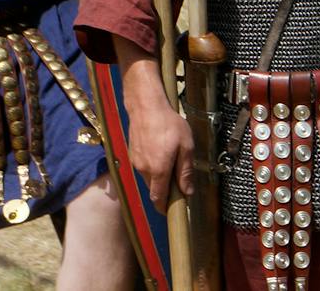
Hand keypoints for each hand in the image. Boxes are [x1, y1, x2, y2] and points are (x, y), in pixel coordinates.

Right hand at [125, 92, 194, 208]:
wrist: (146, 107)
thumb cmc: (169, 124)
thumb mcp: (186, 146)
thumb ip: (185, 171)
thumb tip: (187, 191)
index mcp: (158, 170)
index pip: (159, 198)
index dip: (165, 207)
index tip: (171, 212)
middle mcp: (144, 170)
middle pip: (154, 189)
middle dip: (165, 191)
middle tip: (178, 183)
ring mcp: (136, 162)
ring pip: (148, 178)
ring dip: (159, 177)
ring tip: (171, 162)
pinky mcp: (132, 155)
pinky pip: (143, 168)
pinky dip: (152, 167)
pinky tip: (160, 153)